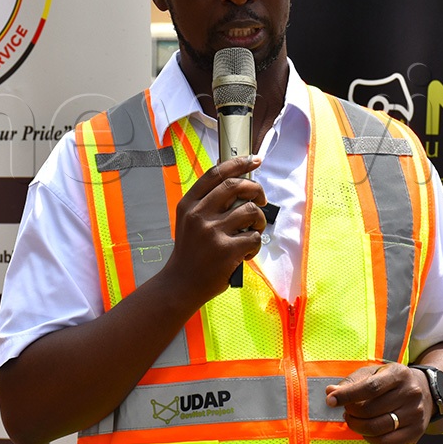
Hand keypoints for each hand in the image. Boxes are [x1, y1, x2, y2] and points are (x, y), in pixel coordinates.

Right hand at [165, 155, 266, 299]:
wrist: (181, 284)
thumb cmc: (190, 251)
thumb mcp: (188, 220)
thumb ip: (206, 201)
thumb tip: (235, 179)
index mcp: (189, 204)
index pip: (216, 173)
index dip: (239, 162)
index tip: (254, 160)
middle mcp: (199, 214)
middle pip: (236, 186)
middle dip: (256, 188)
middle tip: (262, 199)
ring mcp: (212, 232)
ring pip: (251, 210)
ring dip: (260, 220)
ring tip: (254, 230)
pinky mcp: (226, 250)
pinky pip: (255, 237)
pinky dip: (256, 244)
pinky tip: (246, 251)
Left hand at [325, 363, 433, 443]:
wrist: (425, 390)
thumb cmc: (392, 381)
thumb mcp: (375, 373)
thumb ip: (352, 382)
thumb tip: (330, 391)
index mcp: (398, 374)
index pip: (369, 387)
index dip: (347, 395)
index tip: (331, 400)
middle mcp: (410, 393)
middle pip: (371, 410)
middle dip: (351, 413)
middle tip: (347, 411)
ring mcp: (415, 413)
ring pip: (377, 428)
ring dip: (358, 426)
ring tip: (354, 420)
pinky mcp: (416, 431)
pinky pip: (387, 442)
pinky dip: (370, 439)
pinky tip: (366, 431)